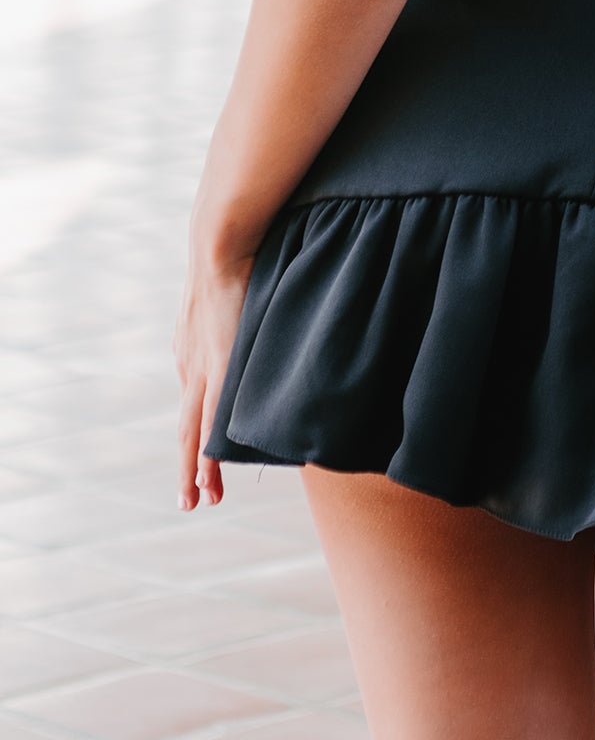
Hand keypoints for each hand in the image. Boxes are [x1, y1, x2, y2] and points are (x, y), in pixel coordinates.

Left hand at [172, 248, 254, 510]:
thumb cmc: (239, 252)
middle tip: (191, 500)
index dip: (201, 429)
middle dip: (189, 464)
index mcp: (193, 346)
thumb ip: (246, 309)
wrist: (222, 239)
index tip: (206, 453)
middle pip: (187, 425)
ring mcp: (202, 366)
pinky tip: (212, 474)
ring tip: (200, 500)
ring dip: (197, 468)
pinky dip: (211, 450)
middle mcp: (190, 362)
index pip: (197, 398)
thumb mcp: (238, 289)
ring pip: (196, 431)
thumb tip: (262, 301)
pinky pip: (214, 418)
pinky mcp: (219, 365)